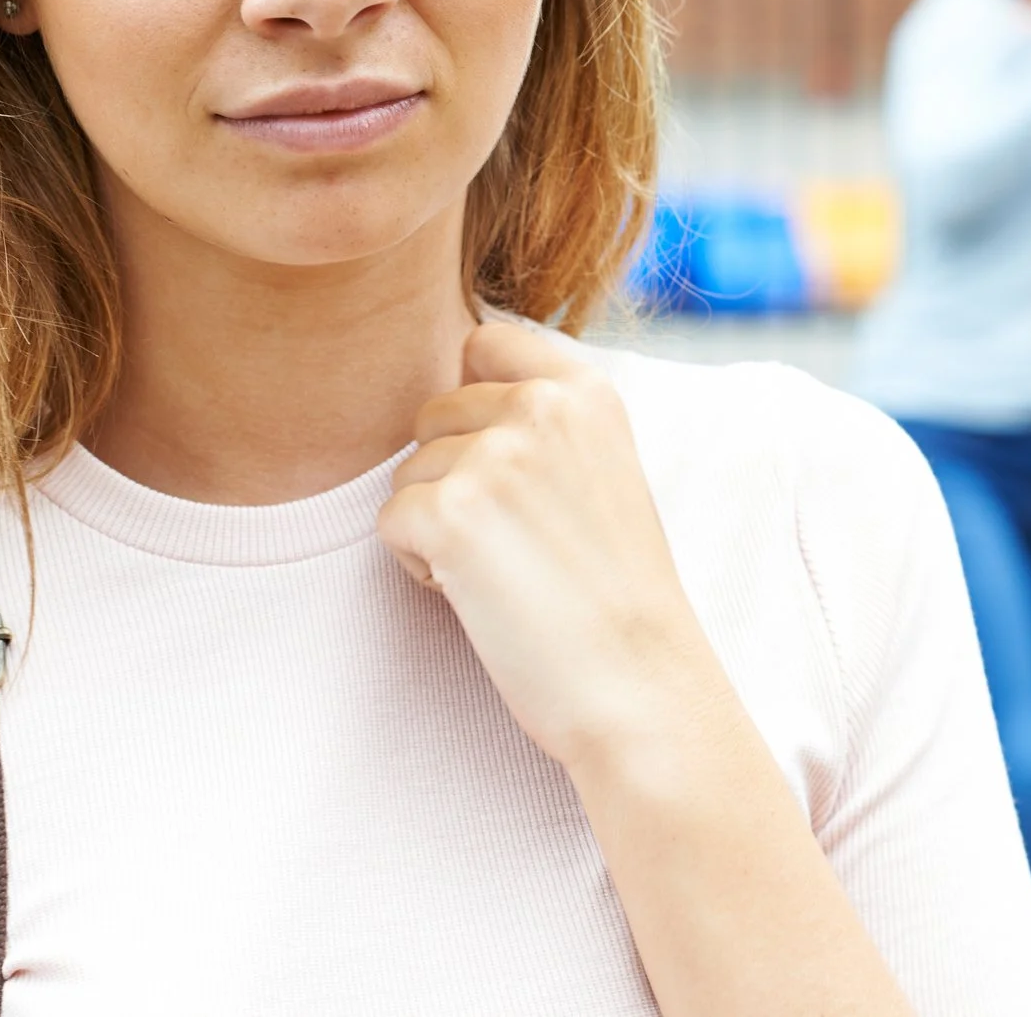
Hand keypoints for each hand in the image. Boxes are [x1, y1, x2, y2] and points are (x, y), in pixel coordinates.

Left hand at [378, 322, 725, 773]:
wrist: (640, 687)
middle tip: (521, 544)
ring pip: (407, 473)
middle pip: (434, 416)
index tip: (511, 471)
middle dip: (455, 478)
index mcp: (588, 390)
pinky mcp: (449, 515)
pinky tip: (480, 597)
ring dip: (438, 527)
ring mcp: (493, 457)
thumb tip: (460, 372)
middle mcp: (541, 408)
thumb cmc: (617, 595)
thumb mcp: (604, 470)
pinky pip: (391, 523)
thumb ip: (545, 419)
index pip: (484, 343)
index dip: (476, 406)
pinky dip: (420, 567)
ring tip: (508, 573)